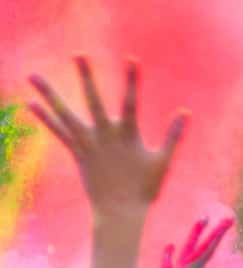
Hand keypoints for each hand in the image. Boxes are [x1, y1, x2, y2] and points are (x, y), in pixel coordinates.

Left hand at [25, 57, 187, 219]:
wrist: (119, 212)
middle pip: (94, 101)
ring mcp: (88, 144)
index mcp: (128, 136)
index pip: (131, 102)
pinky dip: (45, 118)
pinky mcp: (77, 153)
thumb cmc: (145, 189)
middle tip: (78, 54)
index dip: (132, 80)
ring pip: (66, 114)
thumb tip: (186, 112)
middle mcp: (104, 136)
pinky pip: (58, 132)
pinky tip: (32, 104)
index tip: (131, 59)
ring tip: (33, 76)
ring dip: (49, 94)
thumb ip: (173, 136)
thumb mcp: (163, 161)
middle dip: (87, 77)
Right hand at [148, 217, 232, 267]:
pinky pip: (167, 266)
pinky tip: (170, 246)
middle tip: (225, 216)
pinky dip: (169, 255)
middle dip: (212, 232)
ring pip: (186, 253)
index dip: (216, 235)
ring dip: (193, 237)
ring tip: (201, 219)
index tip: (229, 220)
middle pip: (201, 249)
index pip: (205, 251)